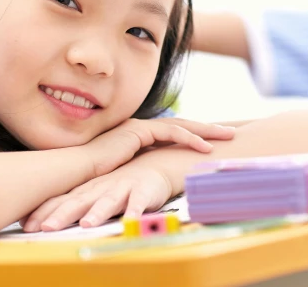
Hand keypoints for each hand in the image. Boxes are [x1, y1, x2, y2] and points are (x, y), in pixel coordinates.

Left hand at [22, 161, 171, 231]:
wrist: (149, 166)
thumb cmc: (116, 183)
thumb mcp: (91, 194)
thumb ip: (70, 205)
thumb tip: (41, 220)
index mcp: (85, 190)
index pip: (61, 201)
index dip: (43, 212)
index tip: (25, 225)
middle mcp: (100, 189)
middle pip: (79, 202)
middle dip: (62, 215)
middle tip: (47, 228)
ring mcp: (121, 188)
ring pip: (108, 201)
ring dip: (97, 212)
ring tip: (87, 224)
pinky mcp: (143, 191)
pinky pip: (139, 202)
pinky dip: (135, 211)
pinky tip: (130, 220)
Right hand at [79, 117, 234, 179]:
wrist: (78, 170)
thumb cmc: (96, 177)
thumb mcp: (126, 173)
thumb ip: (141, 171)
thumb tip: (158, 183)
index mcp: (138, 136)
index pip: (172, 133)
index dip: (193, 136)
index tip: (213, 142)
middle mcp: (140, 128)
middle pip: (181, 125)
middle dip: (207, 128)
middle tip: (230, 133)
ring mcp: (140, 126)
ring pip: (180, 125)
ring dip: (205, 131)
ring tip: (226, 137)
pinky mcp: (140, 130)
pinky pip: (171, 132)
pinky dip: (190, 137)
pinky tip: (205, 147)